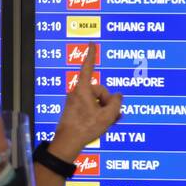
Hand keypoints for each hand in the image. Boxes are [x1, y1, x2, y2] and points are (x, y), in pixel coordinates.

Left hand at [50, 43, 122, 161]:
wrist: (67, 143)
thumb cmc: (85, 128)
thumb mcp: (108, 116)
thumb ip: (116, 103)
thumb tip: (117, 96)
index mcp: (83, 89)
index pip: (89, 67)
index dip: (92, 54)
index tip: (92, 43)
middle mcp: (77, 93)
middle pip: (99, 90)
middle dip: (107, 102)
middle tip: (110, 116)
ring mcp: (75, 102)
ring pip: (96, 101)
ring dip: (104, 110)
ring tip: (108, 123)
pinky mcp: (74, 110)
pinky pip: (91, 107)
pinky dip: (99, 113)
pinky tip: (106, 123)